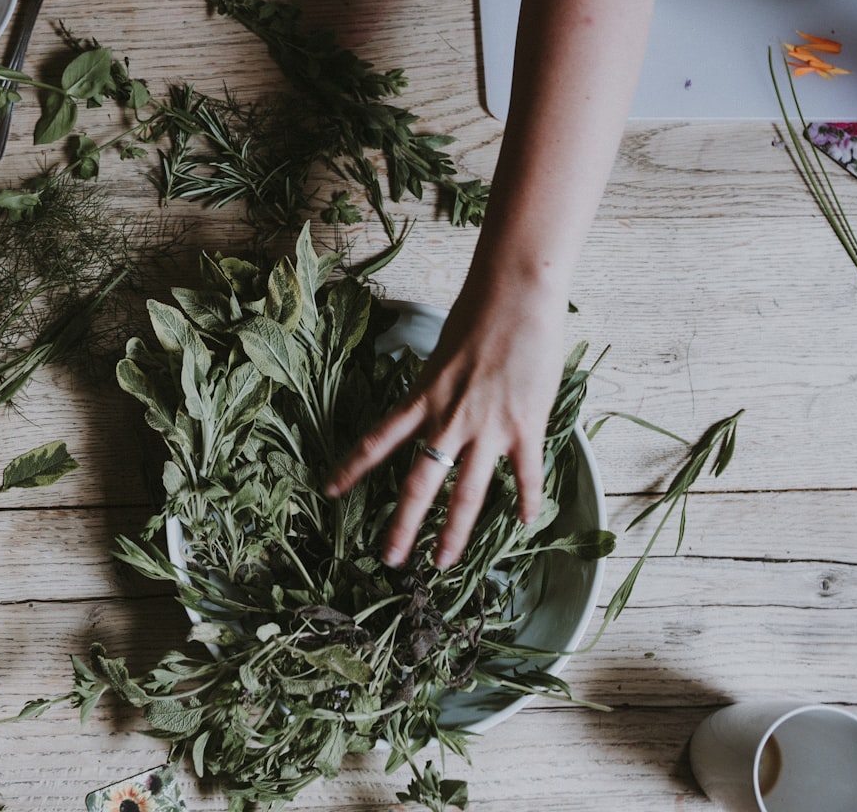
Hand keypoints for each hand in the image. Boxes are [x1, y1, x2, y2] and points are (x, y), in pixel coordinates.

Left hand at [323, 283, 565, 568]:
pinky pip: (525, 475)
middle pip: (419, 484)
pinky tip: (525, 524)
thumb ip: (436, 387)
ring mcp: (487, 427)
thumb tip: (435, 405)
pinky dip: (527, 501)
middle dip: (402, 526)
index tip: (329, 492)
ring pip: (466, 493)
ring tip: (444, 562)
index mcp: (422, 399)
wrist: (516, 295)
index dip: (351, 469)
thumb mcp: (441, 355)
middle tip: (390, 560)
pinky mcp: (524, 426)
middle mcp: (449, 420)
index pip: (377, 441)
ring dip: (454, 532)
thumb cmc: (478, 314)